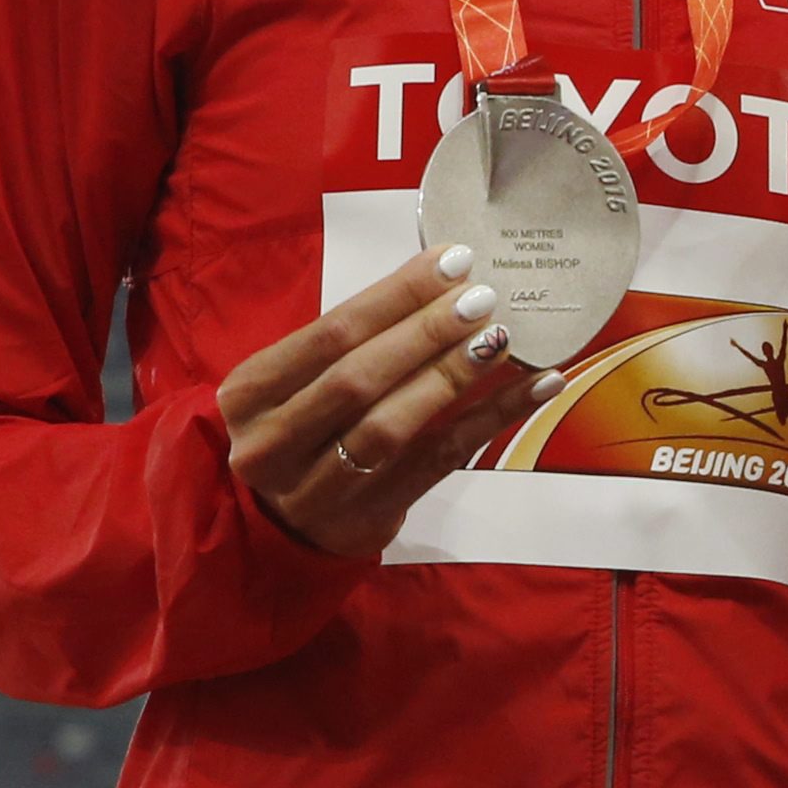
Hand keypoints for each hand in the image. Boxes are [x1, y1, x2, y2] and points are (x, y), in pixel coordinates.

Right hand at [222, 246, 564, 557]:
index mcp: (250, 393)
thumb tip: (444, 284)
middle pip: (359, 378)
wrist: (280, 525)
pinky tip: (537, 387)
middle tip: (480, 298)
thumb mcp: (296, 383)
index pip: (330, 334)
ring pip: (392, 425)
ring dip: (452, 376)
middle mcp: (272, 442)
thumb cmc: (299, 428)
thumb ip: (351, 342)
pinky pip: (440, 460)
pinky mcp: (367, 516)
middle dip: (425, 333)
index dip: (396, 295)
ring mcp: (316, 487)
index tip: (452, 262)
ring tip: (501, 338)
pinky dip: (492, 419)